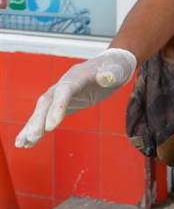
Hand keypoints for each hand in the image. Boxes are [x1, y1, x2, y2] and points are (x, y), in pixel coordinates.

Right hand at [15, 48, 136, 148]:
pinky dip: (38, 128)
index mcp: (77, 76)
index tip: (51, 126)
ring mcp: (61, 94)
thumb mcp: (117, 69)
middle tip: (31, 138)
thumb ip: (112, 73)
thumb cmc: (115, 67)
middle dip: (38, 120)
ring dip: (32, 126)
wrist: (111, 64)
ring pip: (42, 110)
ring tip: (22, 143)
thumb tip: (107, 77)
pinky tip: (29, 142)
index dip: (57, 107)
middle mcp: (64, 84)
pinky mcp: (64, 103)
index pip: (64, 91)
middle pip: (47, 102)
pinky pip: (48, 116)